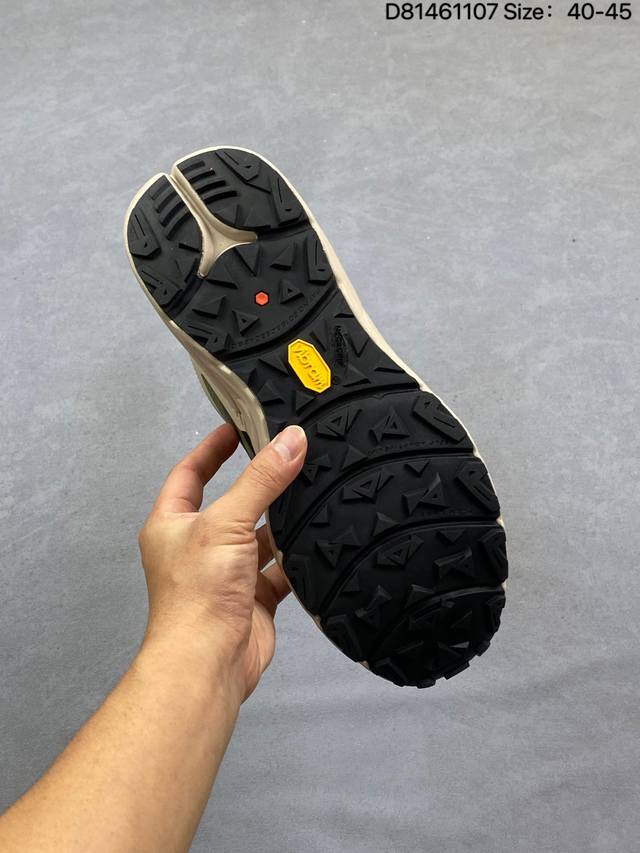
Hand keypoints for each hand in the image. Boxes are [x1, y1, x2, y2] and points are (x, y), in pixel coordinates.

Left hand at [138, 423, 306, 700]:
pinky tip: (317, 540)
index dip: (211, 448)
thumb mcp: (227, 522)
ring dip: (282, 521)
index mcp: (172, 525)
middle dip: (258, 484)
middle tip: (287, 455)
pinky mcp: (253, 597)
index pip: (190, 473)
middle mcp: (197, 547)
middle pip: (232, 503)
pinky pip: (280, 569)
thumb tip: (290, 439)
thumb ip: (261, 481)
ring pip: (260, 537)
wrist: (208, 663)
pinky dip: (297, 558)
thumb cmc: (197, 594)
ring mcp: (226, 573)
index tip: (237, 426)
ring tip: (311, 491)